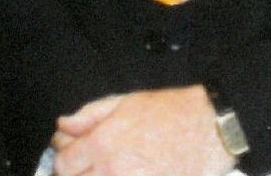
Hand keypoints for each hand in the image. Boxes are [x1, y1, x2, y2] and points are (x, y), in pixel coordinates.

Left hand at [51, 85, 235, 175]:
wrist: (207, 131)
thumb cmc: (170, 112)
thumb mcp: (126, 102)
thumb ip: (90, 115)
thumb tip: (63, 124)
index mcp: (103, 143)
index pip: (63, 163)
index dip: (64, 157)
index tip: (71, 153)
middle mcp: (110, 170)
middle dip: (75, 173)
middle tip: (86, 164)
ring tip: (104, 168)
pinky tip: (120, 173)